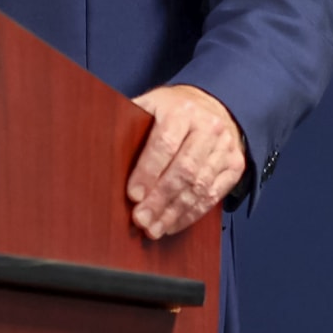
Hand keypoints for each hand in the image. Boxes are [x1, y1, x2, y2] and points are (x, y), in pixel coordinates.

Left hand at [125, 84, 245, 239]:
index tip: (133, 194)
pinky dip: (192, 214)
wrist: (214, 105)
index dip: (148, 172)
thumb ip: (129, 122)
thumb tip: (97, 143)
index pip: (165, 144)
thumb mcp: (150, 105)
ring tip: (153, 228)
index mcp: (182, 110)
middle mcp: (208, 127)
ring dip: (174, 212)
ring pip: (200, 186)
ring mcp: (224, 147)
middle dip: (160, 199)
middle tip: (141, 219)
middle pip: (184, 170)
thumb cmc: (173, 110)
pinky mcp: (235, 165)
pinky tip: (173, 224)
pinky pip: (213, 196)